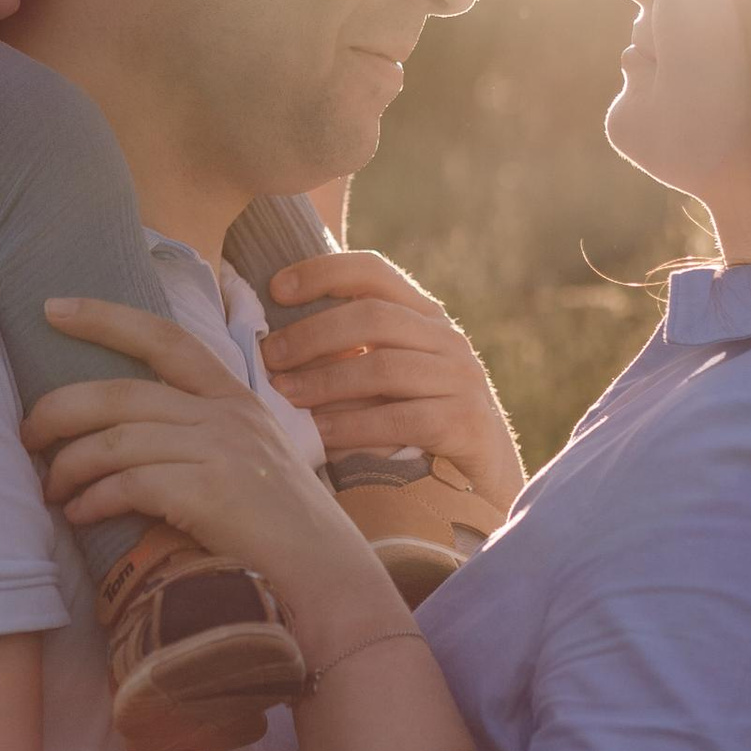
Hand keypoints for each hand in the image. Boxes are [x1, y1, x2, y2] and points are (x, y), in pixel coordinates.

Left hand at [28, 299, 385, 635]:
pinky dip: (93, 499)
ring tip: (49, 489)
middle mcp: (228, 414)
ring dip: (69, 466)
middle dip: (60, 408)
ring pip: (117, 439)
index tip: (54, 307)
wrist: (327, 577)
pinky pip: (129, 484)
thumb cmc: (279, 530)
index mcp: (236, 398)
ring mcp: (221, 451)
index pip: (165, 337)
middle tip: (26, 433)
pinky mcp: (210, 492)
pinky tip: (79, 515)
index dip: (106, 318)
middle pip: (122, 392)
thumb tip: (121, 436)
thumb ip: (202, 435)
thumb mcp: (250, 460)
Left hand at [258, 251, 527, 519]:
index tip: (275, 289)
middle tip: (269, 357)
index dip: (322, 272)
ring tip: (284, 395)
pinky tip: (320, 435)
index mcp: (423, 316)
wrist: (481, 479)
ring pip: (383, 367)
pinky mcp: (465, 422)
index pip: (373, 271)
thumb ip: (349, 351)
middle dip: (312, 335)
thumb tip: (274, 344)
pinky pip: (399, 419)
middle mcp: (446, 338)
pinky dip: (352, 427)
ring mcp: (460, 379)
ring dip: (324, 381)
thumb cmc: (417, 422)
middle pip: (373, 316)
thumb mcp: (387, 376)